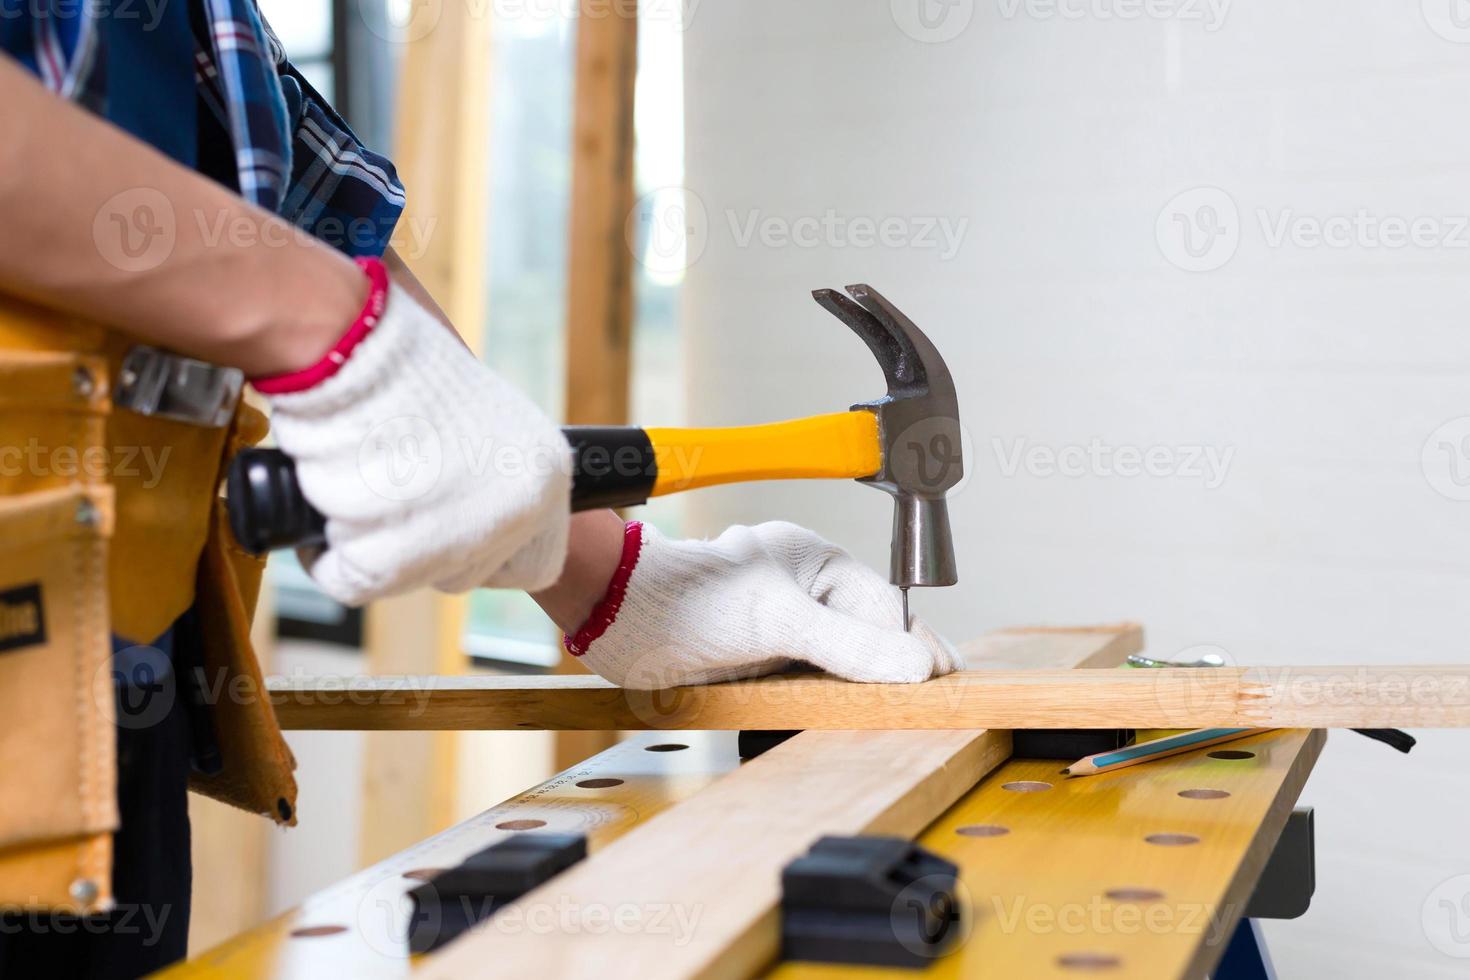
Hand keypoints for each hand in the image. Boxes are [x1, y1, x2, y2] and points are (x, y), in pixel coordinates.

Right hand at [260, 271, 570, 604]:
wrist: (350, 349)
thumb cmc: (400, 367)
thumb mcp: (475, 414)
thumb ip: (483, 464)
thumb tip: (462, 502)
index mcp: (545, 473)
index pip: (536, 559)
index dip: (485, 545)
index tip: (449, 521)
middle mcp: (517, 512)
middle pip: (467, 571)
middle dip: (424, 544)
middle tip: (389, 493)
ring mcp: (463, 539)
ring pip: (408, 576)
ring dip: (373, 542)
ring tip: (356, 481)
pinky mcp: (399, 559)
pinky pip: (356, 581)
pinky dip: (330, 557)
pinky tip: (327, 510)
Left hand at [564, 521, 959, 688]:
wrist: (610, 615)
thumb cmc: (684, 599)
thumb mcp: (777, 623)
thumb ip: (847, 645)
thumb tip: (914, 665)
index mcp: (815, 561)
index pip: (885, 609)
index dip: (912, 647)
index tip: (941, 682)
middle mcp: (800, 589)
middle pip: (864, 637)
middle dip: (888, 670)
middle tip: (924, 708)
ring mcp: (777, 623)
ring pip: (835, 662)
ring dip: (855, 690)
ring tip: (888, 717)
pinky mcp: (754, 655)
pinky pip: (803, 681)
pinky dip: (820, 701)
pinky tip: (833, 719)